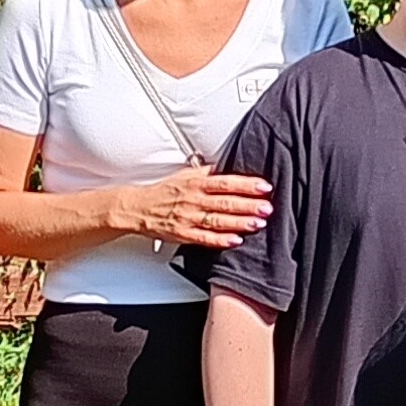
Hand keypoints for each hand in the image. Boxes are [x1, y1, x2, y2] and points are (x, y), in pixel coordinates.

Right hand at [127, 167, 273, 250]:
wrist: (138, 208)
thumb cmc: (164, 191)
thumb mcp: (186, 175)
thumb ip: (208, 173)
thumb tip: (228, 165)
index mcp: (196, 183)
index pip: (225, 182)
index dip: (246, 184)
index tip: (264, 186)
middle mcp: (193, 200)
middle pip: (224, 202)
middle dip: (247, 205)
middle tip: (267, 207)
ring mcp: (188, 218)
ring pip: (217, 220)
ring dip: (239, 222)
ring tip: (257, 223)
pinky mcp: (183, 234)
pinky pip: (204, 238)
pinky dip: (220, 240)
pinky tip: (236, 240)